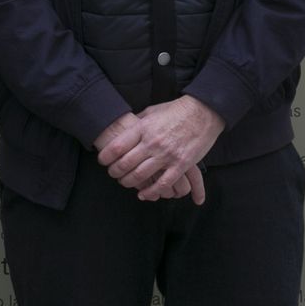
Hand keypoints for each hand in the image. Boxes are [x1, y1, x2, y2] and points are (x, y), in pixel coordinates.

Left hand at [98, 96, 224, 204]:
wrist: (202, 112)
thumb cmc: (175, 111)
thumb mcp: (151, 112)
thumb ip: (137, 123)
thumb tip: (123, 129)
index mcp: (143, 128)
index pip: (117, 146)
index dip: (106, 156)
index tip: (102, 161)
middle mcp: (153, 142)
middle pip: (126, 163)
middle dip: (115, 172)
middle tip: (112, 174)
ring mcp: (167, 154)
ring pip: (141, 175)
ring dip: (129, 182)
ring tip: (125, 183)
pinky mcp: (181, 164)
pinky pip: (163, 183)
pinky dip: (151, 191)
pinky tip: (144, 194)